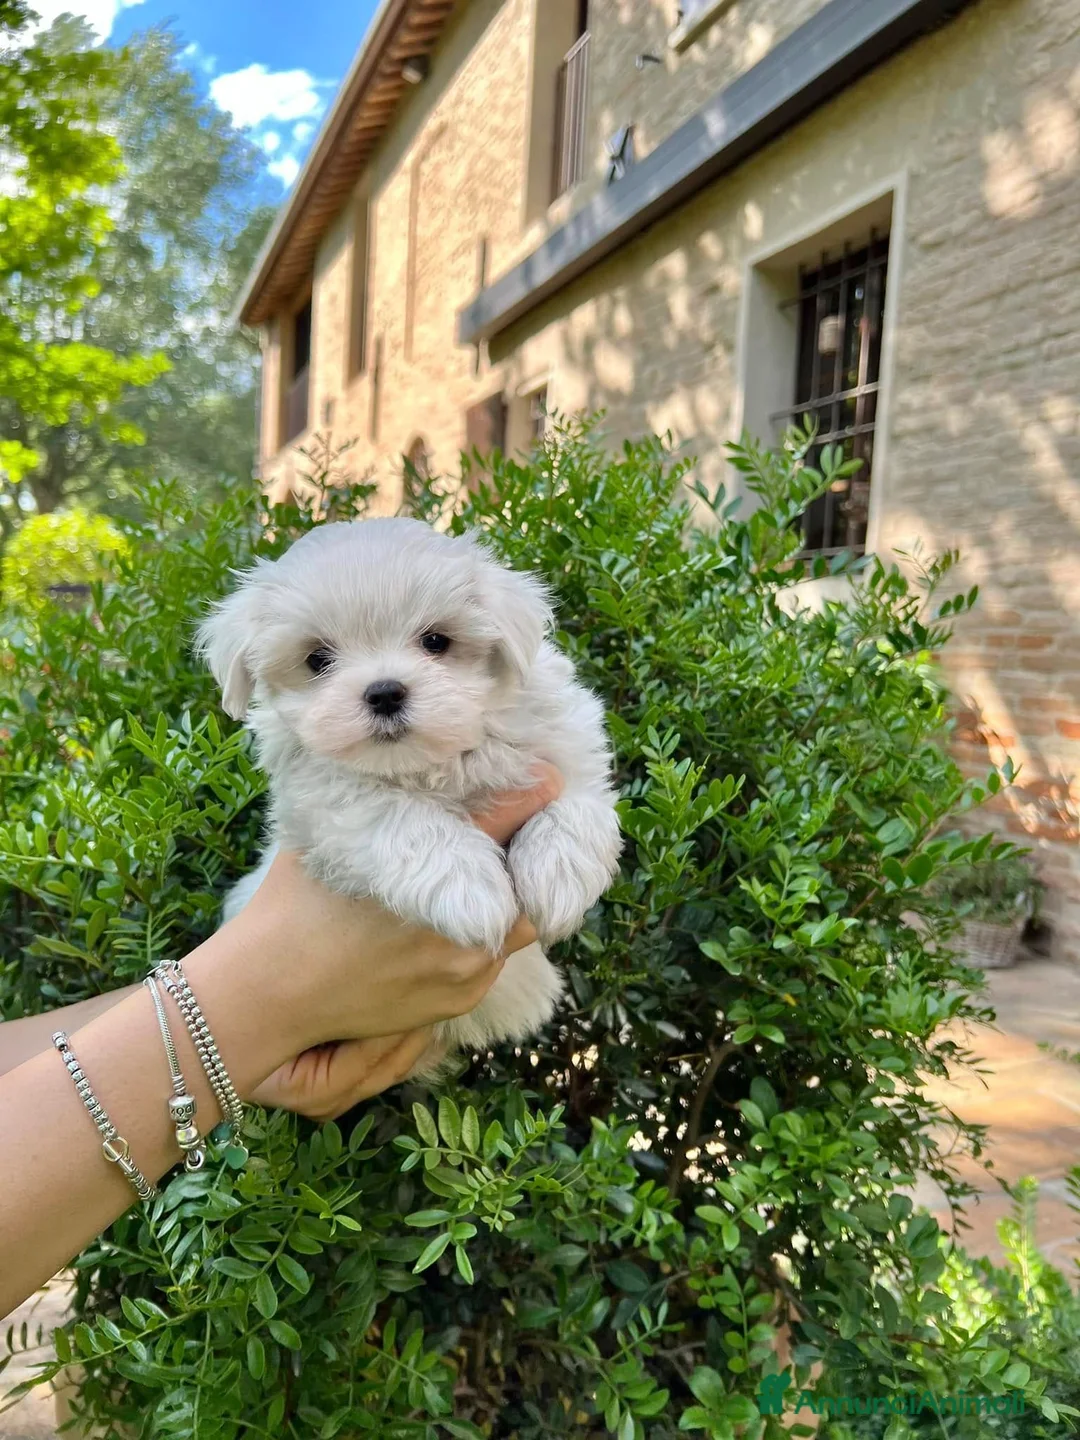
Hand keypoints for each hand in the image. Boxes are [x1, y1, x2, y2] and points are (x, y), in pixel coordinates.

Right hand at [244, 765, 562, 1117]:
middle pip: (525, 882)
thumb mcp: (338, 840)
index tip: (551, 776)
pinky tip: (466, 916)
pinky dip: (491, 933)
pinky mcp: (459, 1002)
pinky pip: (495, 958)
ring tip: (497, 871)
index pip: (500, 824)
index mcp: (429, 879)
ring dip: (512, 897)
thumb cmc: (293, 906)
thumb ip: (388, 808)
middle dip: (527, 856)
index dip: (530, 794)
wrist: (270, 992)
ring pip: (518, 923)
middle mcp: (458, 930)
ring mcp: (463, 972)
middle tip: (527, 832)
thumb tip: (419, 766)